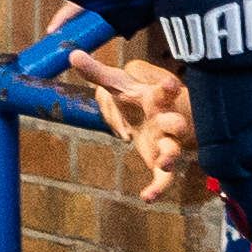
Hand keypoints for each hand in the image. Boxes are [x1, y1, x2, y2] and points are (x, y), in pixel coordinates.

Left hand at [63, 45, 200, 199]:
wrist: (145, 116)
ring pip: (173, 151)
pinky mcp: (160, 162)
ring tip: (166, 163)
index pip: (165, 91)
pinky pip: (164, 178)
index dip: (168, 88)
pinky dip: (158, 189)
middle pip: (176, 123)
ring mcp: (165, 142)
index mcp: (156, 99)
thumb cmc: (134, 97)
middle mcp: (165, 121)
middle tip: (178, 125)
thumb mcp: (116, 84)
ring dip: (171, 156)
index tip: (170, 84)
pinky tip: (148, 198)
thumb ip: (96, 72)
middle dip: (177, 124)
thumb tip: (73, 53)